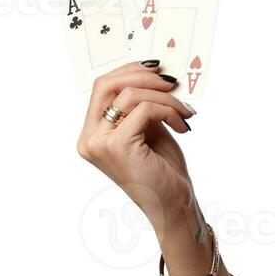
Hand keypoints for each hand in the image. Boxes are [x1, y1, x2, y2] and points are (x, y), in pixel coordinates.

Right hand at [76, 61, 198, 231]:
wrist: (173, 205)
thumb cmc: (162, 170)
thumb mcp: (148, 129)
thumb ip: (142, 104)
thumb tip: (154, 73)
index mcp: (92, 134)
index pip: (102, 88)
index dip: (129, 71)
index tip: (157, 69)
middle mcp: (89, 138)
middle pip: (106, 84)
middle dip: (142, 76)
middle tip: (171, 81)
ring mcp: (100, 143)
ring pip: (130, 95)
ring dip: (165, 98)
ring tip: (185, 112)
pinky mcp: (118, 146)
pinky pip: (145, 110)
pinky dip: (169, 111)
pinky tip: (182, 126)